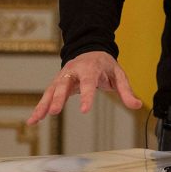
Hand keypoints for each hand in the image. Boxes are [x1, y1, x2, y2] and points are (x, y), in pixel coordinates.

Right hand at [26, 51, 141, 124]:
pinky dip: (39, 107)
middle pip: (64, 84)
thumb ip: (126, 91)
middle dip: (59, 98)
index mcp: (90, 68)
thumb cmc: (105, 66)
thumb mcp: (119, 76)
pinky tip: (33, 120)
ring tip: (37, 119)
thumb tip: (137, 106)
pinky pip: (47, 95)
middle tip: (54, 112)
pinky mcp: (57, 83)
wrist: (91, 51)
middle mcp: (74, 71)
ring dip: (44, 104)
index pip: (88, 83)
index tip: (84, 110)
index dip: (86, 96)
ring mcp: (63, 76)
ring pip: (52, 90)